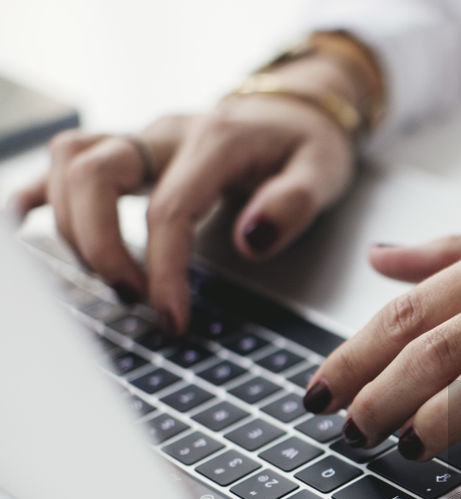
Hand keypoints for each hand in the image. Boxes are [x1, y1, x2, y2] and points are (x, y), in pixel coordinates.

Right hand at [12, 57, 357, 335]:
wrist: (297, 111)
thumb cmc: (309, 147)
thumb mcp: (324, 172)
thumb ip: (294, 205)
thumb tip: (250, 240)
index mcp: (216, 142)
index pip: (169, 209)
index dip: (162, 269)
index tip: (171, 319)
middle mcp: (167, 133)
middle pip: (93, 173)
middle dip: (99, 245)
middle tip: (131, 296)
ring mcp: (141, 137)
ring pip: (70, 162)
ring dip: (72, 225)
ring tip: (112, 276)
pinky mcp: (128, 147)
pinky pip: (66, 159)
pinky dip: (43, 192)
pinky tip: (29, 225)